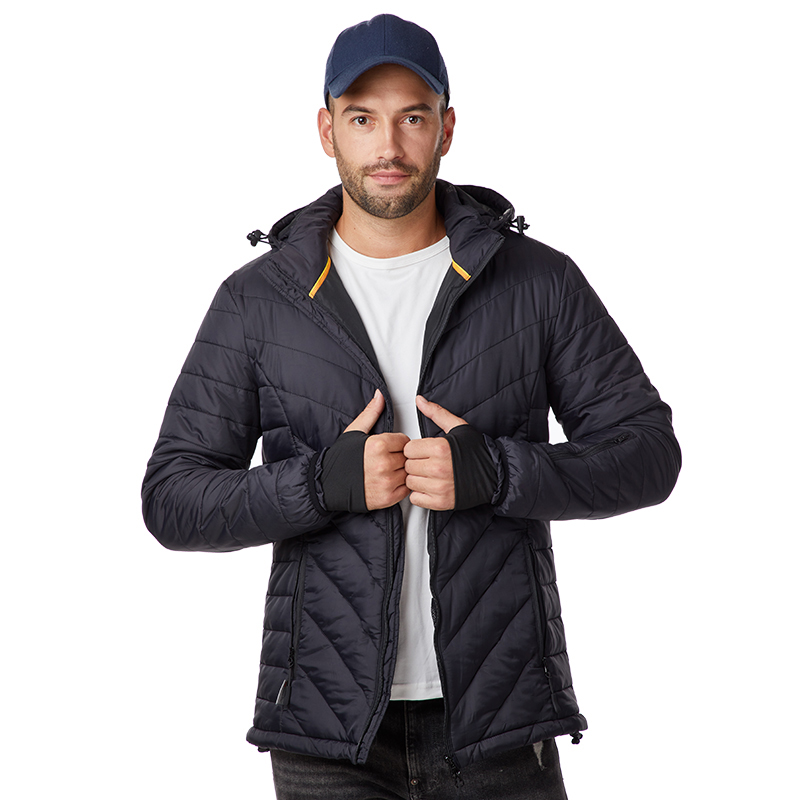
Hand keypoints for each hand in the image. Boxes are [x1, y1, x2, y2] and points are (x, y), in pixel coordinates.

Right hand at [345, 390, 410, 509]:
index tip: (390, 447)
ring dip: (402, 471)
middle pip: (408, 457)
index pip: (405, 440)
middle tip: (389, 459)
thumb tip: (380, 395)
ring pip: (409, 472)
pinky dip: (401, 485)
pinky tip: (388, 481)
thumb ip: (371, 413)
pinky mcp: (388, 498)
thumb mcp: (354, 431)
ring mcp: (387, 482)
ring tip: (388, 470)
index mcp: (378, 445)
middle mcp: (383, 464)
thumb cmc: (340, 459)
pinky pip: (406, 488)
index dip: (398, 443)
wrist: (326, 485)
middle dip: (401, 456)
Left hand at [403, 396, 466, 509]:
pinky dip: (421, 494)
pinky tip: (431, 486)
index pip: (408, 449)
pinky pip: (416, 499)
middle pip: (408, 466)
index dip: (415, 449)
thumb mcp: (458, 427)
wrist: (495, 475)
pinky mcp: (441, 502)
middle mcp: (438, 468)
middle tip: (428, 462)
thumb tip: (420, 400)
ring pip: (410, 482)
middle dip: (416, 463)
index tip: (424, 451)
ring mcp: (439, 487)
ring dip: (417, 478)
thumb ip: (436, 413)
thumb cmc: (477, 452)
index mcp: (440, 448)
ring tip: (430, 474)